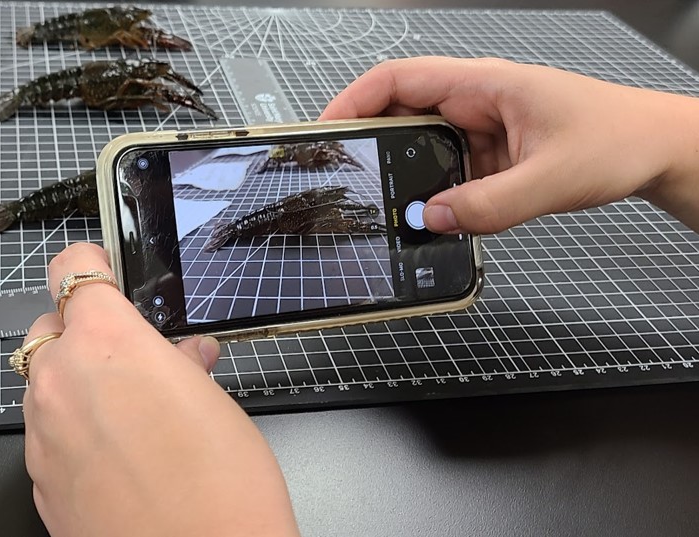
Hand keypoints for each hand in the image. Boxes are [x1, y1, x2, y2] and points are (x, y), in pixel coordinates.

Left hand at [22, 243, 298, 536]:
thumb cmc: (223, 488)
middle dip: (86, 335)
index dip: (89, 266)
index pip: (73, 272)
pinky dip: (74, 431)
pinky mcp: (41, 482)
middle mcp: (61, 385)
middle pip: (50, 330)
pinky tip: (120, 455)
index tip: (100, 271)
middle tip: (134, 359)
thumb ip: (183, 365)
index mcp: (108, 346)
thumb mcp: (215, 402)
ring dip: (80, 386)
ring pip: (46, 385)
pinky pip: (48, 435)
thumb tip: (182, 358)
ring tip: (135, 414)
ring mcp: (43, 437)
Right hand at [321, 57, 698, 232]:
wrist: (654, 150)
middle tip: (345, 179)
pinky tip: (425, 212)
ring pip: (420, 146)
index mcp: (483, 85)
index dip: (353, 100)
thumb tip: (429, 219)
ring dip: (400, 172)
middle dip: (368, 143)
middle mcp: (475, 102)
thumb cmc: (616, 139)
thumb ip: (489, 205)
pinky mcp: (490, 155)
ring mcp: (481, 130)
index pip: (398, 79)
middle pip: (400, 113)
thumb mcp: (551, 177)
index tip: (326, 131)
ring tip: (379, 203)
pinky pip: (445, 169)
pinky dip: (429, 189)